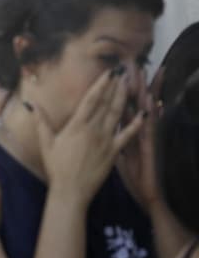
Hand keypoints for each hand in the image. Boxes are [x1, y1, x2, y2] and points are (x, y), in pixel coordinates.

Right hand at [33, 68, 144, 202]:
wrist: (71, 190)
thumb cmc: (56, 167)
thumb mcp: (46, 142)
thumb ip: (41, 121)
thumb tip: (32, 103)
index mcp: (77, 125)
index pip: (92, 99)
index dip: (101, 84)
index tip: (108, 72)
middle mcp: (94, 129)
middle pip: (107, 103)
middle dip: (115, 86)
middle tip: (123, 71)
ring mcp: (106, 140)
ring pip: (118, 114)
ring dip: (124, 98)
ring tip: (130, 84)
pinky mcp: (114, 151)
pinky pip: (128, 134)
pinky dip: (136, 123)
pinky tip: (143, 113)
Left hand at [116, 82, 160, 212]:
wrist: (148, 194)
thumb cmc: (135, 176)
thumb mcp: (121, 156)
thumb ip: (114, 140)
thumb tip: (105, 130)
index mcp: (124, 132)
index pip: (119, 106)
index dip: (117, 91)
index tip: (115, 73)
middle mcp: (135, 132)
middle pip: (132, 103)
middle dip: (132, 85)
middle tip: (133, 64)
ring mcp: (145, 138)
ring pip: (143, 111)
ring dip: (144, 93)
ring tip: (144, 73)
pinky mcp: (150, 148)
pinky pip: (148, 130)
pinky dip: (150, 116)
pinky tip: (152, 101)